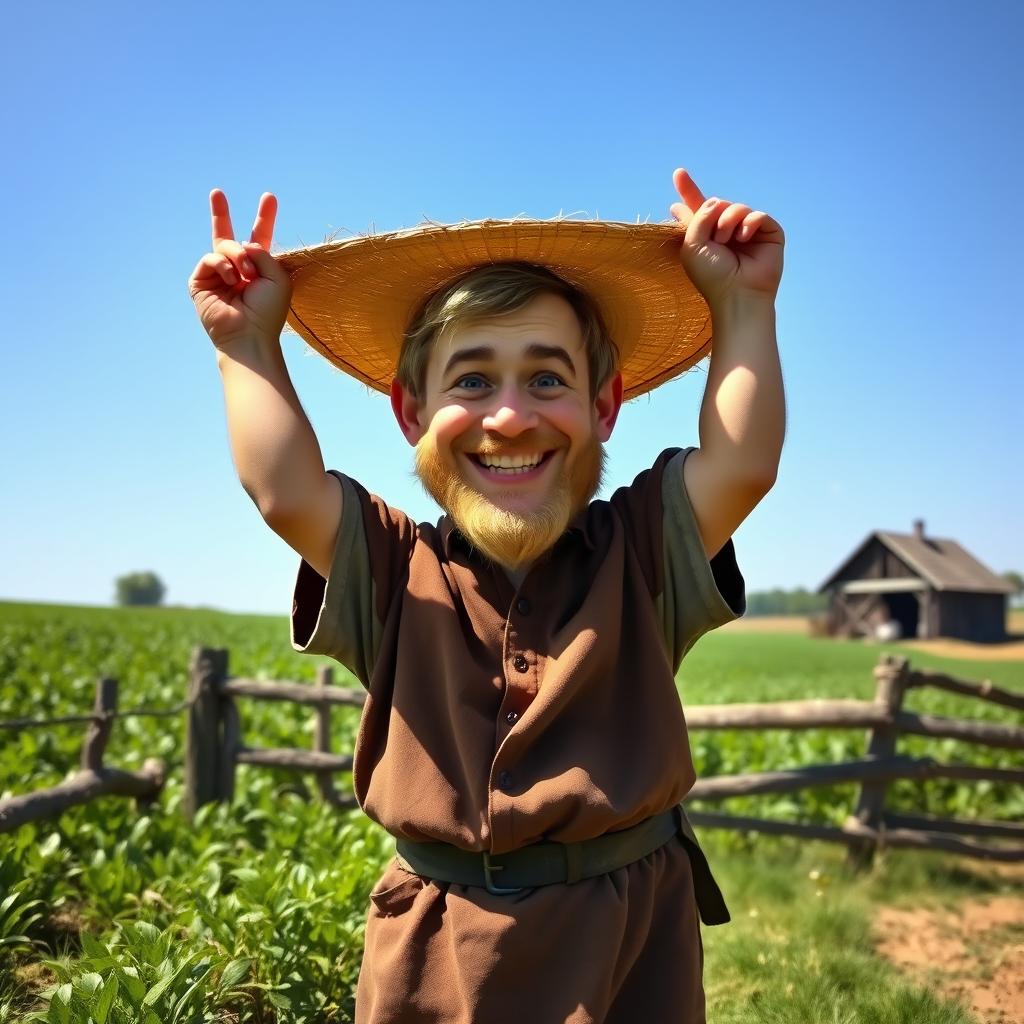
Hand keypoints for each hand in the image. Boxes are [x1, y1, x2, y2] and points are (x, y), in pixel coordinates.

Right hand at [187, 190, 292, 350]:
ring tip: (246, 275)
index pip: (260, 239)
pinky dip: (222, 264)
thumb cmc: (268, 311)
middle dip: (220, 213)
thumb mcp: (277, 276)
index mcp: (258, 270)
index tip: (269, 198)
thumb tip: (242, 242)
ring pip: (223, 245)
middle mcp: (236, 270)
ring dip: (238, 256)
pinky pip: (209, 258)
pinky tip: (232, 279)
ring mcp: (217, 276)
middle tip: (216, 192)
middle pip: (227, 236)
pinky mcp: (200, 282)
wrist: (249, 334)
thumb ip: (263, 251)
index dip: (264, 219)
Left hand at [668, 168, 783, 308]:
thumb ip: (695, 217)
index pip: (697, 208)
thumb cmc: (712, 276)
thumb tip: (712, 200)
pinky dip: (749, 224)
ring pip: (737, 206)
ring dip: (729, 221)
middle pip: (717, 203)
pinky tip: (744, 239)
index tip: (678, 173)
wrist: (737, 294)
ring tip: (729, 241)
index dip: (688, 190)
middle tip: (716, 238)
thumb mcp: (692, 246)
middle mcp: (726, 231)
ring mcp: (748, 232)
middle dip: (714, 216)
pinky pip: (758, 214)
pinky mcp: (768, 233)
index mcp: (706, 235)